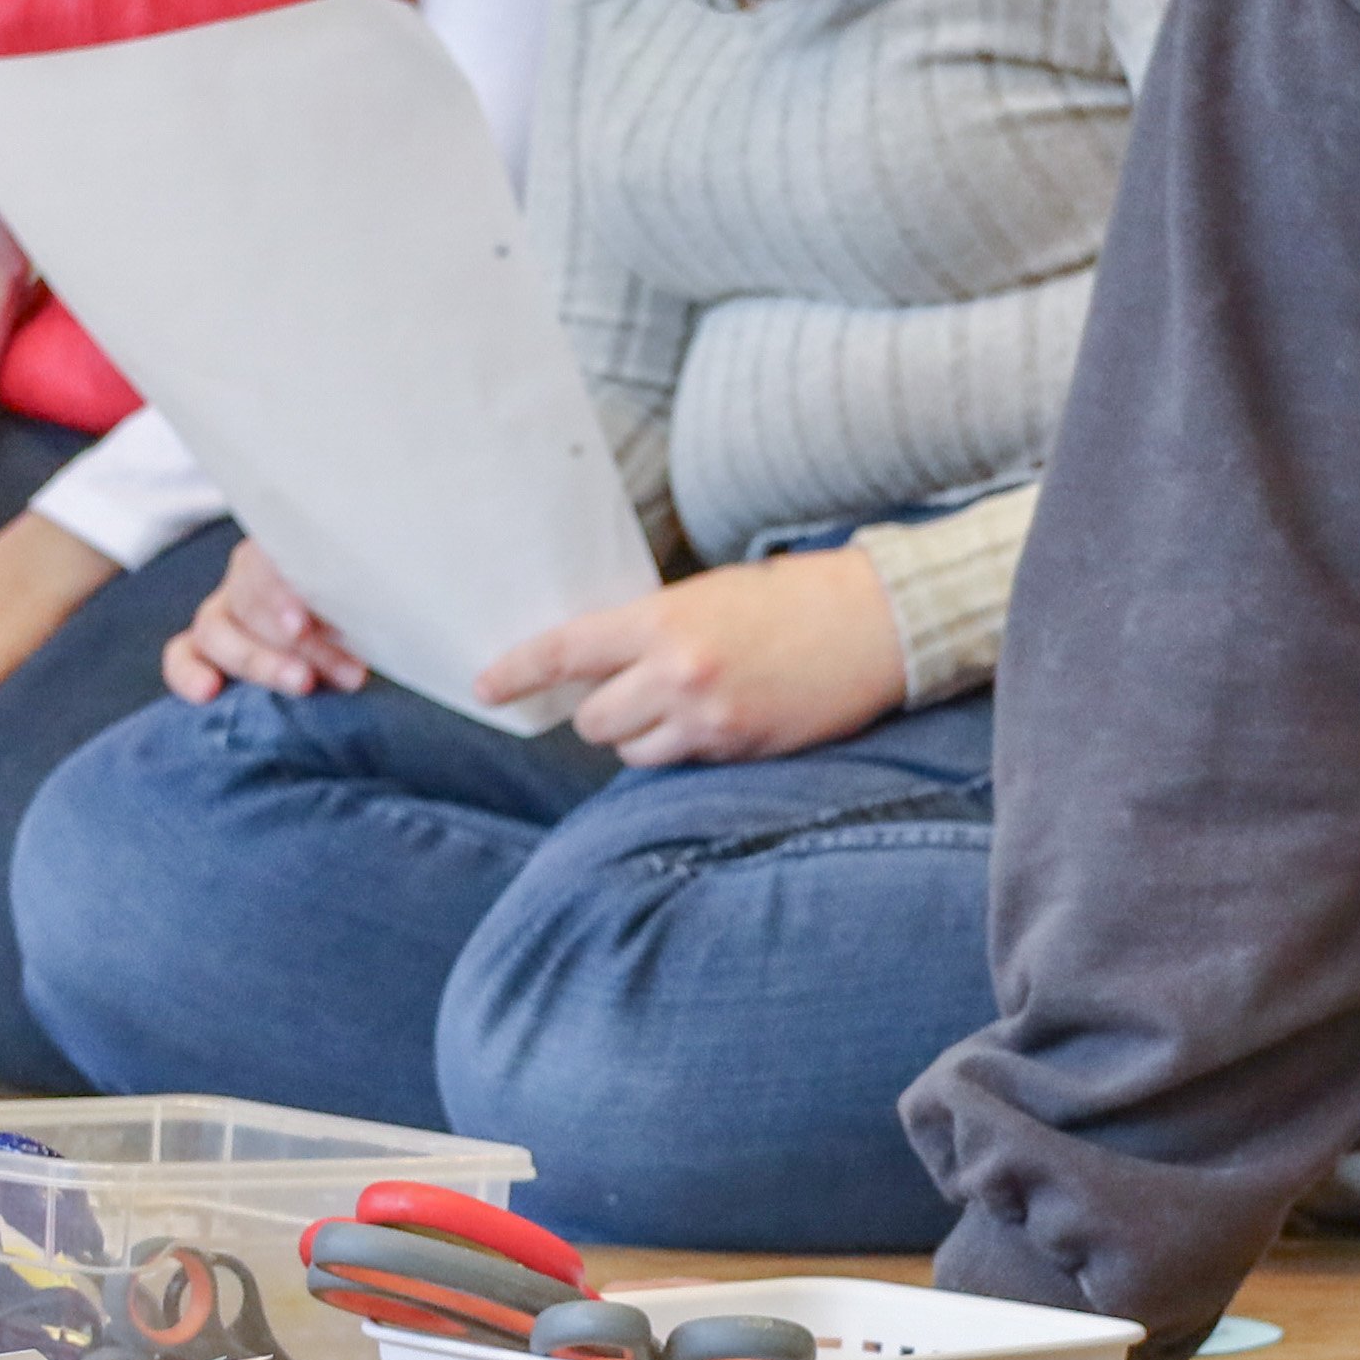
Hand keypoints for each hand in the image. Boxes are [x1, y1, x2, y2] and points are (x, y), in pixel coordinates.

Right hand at [164, 538, 366, 704]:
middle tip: (345, 671)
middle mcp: (247, 577)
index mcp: (284, 550)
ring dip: (259, 661)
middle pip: (248, 601)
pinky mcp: (204, 648)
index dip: (278, 592)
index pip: (266, 560)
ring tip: (303, 684)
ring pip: (216, 629)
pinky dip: (188, 672)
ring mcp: (222, 612)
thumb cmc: (361, 609)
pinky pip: (181, 655)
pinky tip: (208, 692)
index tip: (302, 623)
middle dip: (294, 640)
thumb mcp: (366, 597)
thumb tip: (373, 606)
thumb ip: (359, 595)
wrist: (351, 633)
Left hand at [470, 546, 902, 766]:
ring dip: (642, 736)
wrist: (875, 622)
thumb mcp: (707, 596)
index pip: (566, 652)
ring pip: (632, 751)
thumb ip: (650, 631)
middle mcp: (677, 674)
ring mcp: (708, 719)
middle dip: (604, 712)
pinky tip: (720, 719)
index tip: (485, 688)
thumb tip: (599, 667)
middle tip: (635, 692)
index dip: (517, 672)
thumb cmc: (790, 598)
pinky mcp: (739, 751)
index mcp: (663, 621)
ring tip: (685, 705)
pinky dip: (684, 749)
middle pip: (593, 721)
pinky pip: (679, 764)